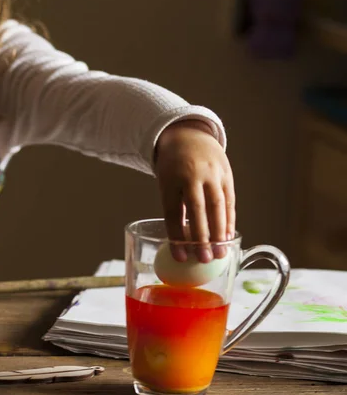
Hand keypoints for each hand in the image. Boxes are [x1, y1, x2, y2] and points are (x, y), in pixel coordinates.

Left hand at [154, 119, 234, 261]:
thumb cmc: (173, 168)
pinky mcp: (226, 174)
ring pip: (217, 205)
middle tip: (204, 259)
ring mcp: (212, 173)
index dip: (177, 236)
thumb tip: (181, 243)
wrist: (189, 135)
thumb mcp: (166, 184)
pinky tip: (228, 237)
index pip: (173, 212)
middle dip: (202, 236)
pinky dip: (229, 220)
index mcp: (171, 179)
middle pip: (198, 209)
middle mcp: (192, 175)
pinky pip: (229, 200)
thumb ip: (174, 208)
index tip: (180, 256)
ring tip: (220, 253)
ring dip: (220, 231)